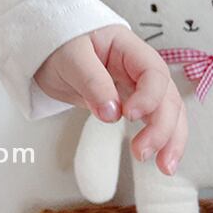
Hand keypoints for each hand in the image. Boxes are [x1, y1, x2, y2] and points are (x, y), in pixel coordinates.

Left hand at [35, 24, 185, 175]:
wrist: (42, 54)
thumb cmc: (56, 46)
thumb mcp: (69, 58)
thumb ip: (91, 82)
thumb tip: (112, 113)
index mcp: (125, 46)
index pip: (153, 71)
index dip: (148, 96)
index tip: (129, 115)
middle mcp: (136, 65)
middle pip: (166, 95)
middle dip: (163, 126)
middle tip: (143, 151)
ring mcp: (134, 84)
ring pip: (166, 110)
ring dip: (169, 138)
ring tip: (164, 166)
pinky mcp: (128, 101)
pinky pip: (151, 119)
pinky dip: (159, 138)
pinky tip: (160, 158)